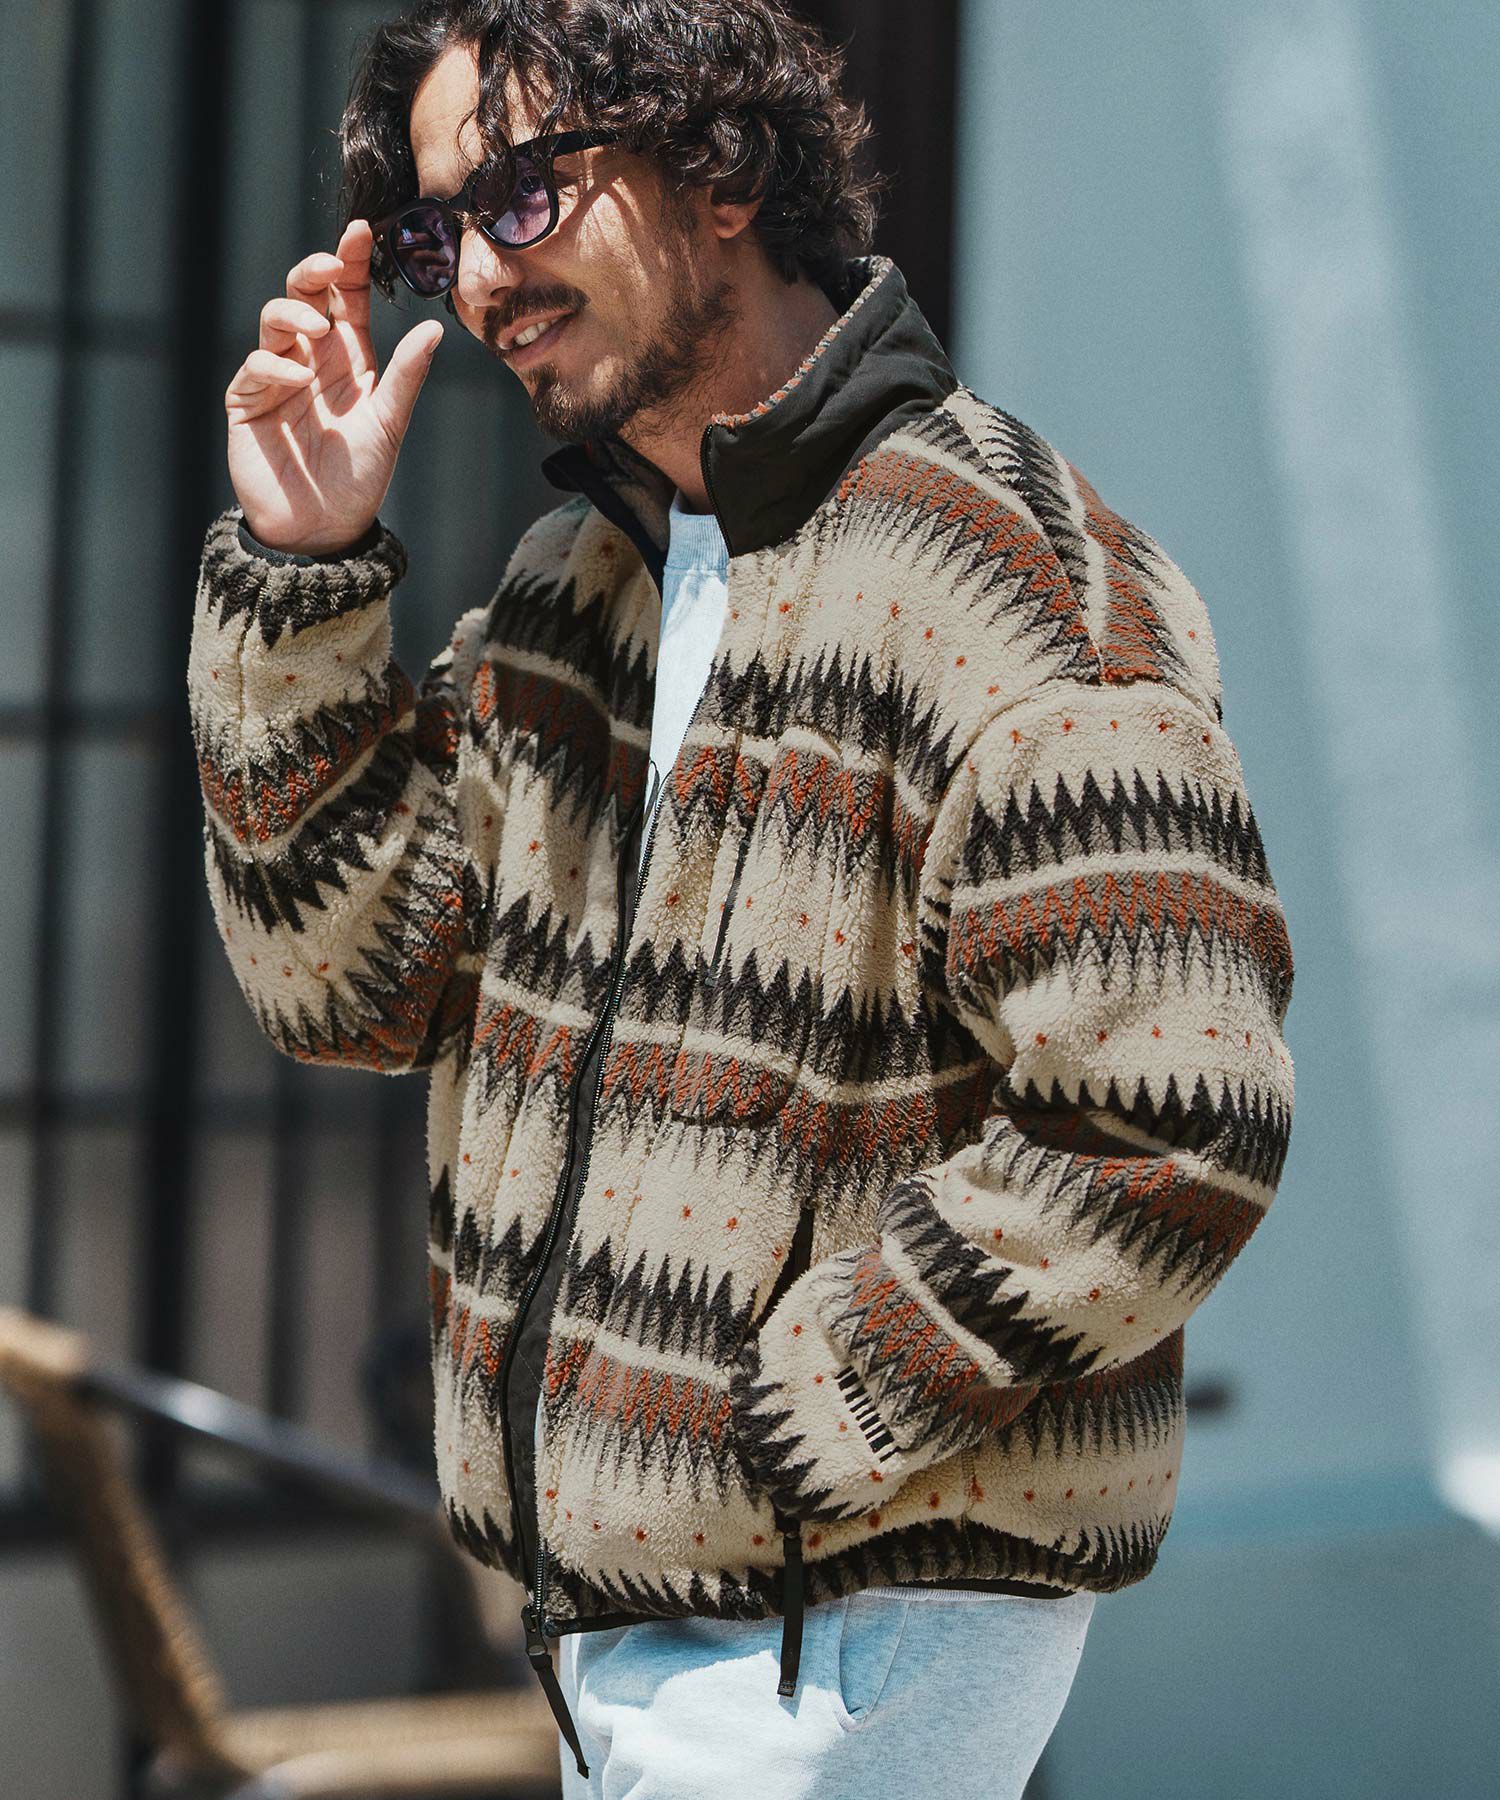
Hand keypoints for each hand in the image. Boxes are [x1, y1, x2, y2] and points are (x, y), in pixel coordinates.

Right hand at [224, 217, 442, 555]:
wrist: (322, 530)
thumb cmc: (359, 478)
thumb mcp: (389, 423)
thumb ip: (407, 376)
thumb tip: (435, 329)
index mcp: (348, 358)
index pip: (346, 298)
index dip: (349, 262)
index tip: (358, 231)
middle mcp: (311, 358)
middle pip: (303, 294)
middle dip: (312, 272)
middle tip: (327, 267)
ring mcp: (276, 376)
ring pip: (273, 320)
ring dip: (291, 312)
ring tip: (314, 329)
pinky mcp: (248, 402)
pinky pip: (255, 367)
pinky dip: (273, 364)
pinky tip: (295, 378)